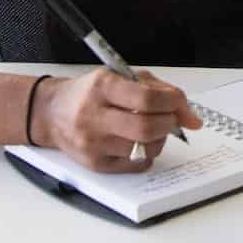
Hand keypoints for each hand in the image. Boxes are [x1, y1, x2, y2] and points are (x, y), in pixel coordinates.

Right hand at [35, 69, 202, 172]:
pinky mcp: (94, 164)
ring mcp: (92, 143)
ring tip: (152, 129)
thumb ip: (159, 90)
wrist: (51, 112)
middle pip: (146, 128)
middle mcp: (94, 116)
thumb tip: (191, 117)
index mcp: (102, 87)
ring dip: (159, 139)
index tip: (179, 104)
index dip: (172, 103)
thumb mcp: (121, 77)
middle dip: (168, 124)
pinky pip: (134, 165)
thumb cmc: (90, 92)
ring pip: (142, 149)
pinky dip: (146, 154)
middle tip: (170, 119)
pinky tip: (139, 142)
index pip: (146, 99)